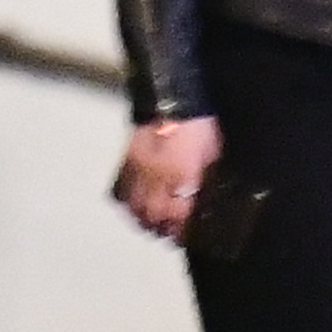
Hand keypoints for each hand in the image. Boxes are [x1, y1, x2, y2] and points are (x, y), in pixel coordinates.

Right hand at [116, 115, 221, 242]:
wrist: (173, 98)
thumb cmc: (197, 124)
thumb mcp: (211, 155)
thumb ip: (203, 180)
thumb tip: (199, 199)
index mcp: (182, 175)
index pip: (178, 216)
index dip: (181, 229)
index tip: (184, 233)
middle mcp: (157, 176)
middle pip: (153, 217)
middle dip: (162, 229)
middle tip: (169, 232)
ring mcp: (138, 169)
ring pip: (134, 208)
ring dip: (143, 219)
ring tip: (151, 223)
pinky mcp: (126, 161)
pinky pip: (120, 192)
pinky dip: (127, 203)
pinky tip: (134, 204)